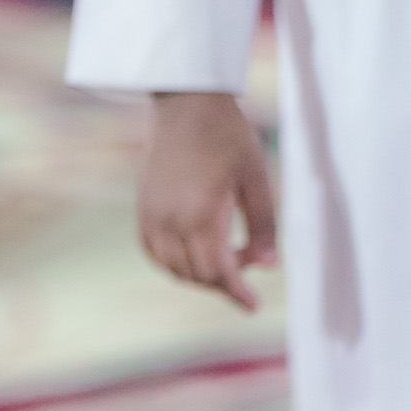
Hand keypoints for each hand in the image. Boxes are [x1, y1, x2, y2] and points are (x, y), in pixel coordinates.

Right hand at [139, 93, 277, 311]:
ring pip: (173, 269)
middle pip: (195, 276)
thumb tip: (269, 266)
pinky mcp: (142, 209)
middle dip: (224, 280)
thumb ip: (264, 225)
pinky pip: (154, 252)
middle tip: (251, 260)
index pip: (218, 272)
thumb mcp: (256, 177)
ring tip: (228, 255)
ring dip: (200, 274)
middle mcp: (169, 222)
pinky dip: (174, 262)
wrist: (187, 103)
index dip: (237, 293)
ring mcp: (150, 216)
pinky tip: (195, 251)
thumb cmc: (228, 136)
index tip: (253, 306)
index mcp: (200, 215)